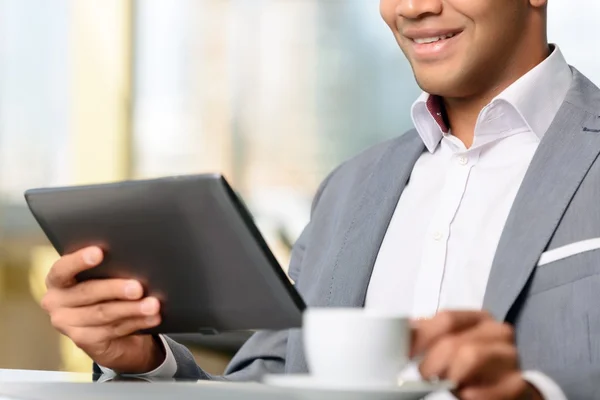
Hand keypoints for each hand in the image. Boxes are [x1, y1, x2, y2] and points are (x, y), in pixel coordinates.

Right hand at [41, 246, 164, 373]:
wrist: (107, 332)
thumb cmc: (105, 294)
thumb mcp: (102, 279)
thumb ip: (108, 270)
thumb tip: (133, 264)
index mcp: (58, 280)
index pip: (63, 269)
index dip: (79, 260)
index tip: (98, 252)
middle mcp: (56, 302)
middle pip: (87, 292)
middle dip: (116, 289)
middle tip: (138, 288)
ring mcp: (66, 324)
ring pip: (103, 313)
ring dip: (131, 309)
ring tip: (152, 305)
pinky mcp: (82, 341)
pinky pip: (113, 329)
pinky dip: (136, 322)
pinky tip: (152, 318)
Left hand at [411, 311, 541, 399]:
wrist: (509, 389)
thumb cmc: (473, 364)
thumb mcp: (450, 344)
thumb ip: (427, 334)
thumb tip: (399, 330)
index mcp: (480, 318)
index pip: (446, 319)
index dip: (420, 337)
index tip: (404, 354)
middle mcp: (499, 332)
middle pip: (453, 340)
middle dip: (431, 362)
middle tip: (424, 376)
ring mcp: (511, 357)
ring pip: (469, 356)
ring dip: (449, 375)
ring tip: (445, 384)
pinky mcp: (518, 384)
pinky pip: (486, 388)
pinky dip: (469, 394)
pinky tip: (464, 395)